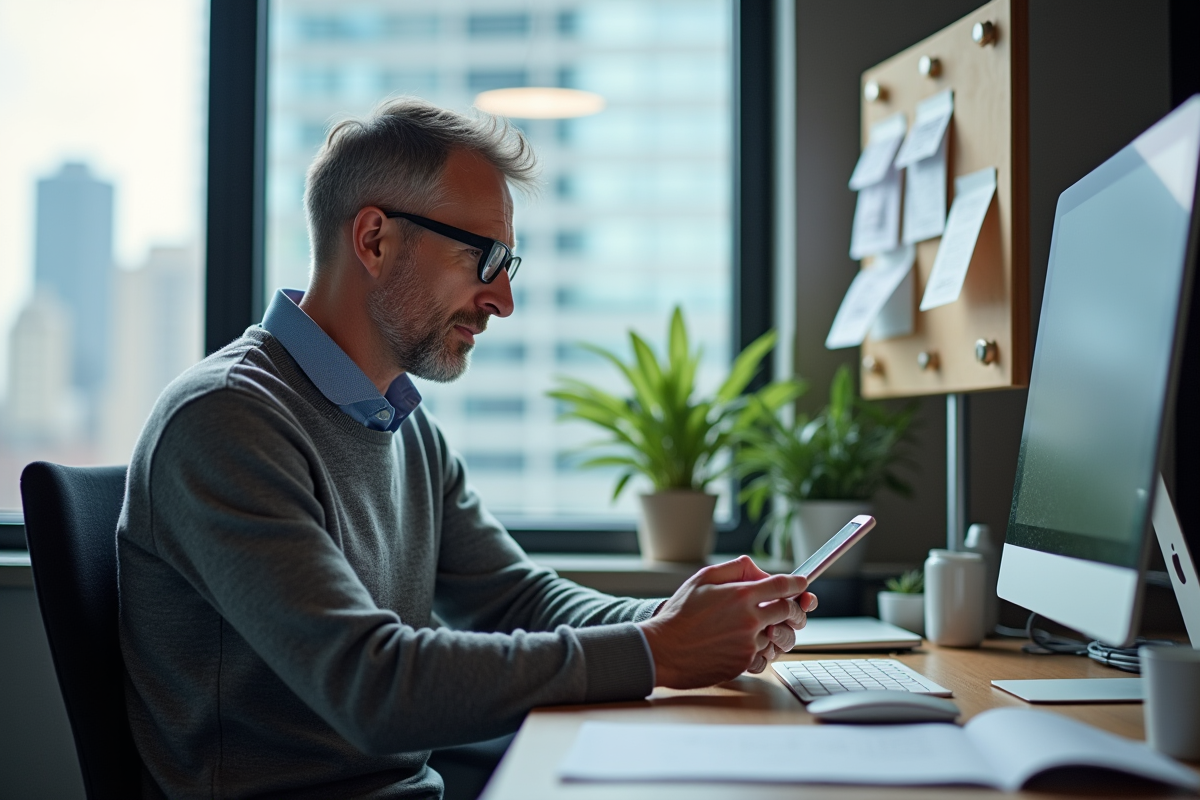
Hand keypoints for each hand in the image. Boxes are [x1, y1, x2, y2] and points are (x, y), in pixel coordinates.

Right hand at [638, 556, 817, 688]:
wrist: (664, 649)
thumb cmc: (680, 613)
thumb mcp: (703, 579)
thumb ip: (734, 569)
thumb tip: (756, 568)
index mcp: (741, 595)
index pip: (781, 585)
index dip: (796, 583)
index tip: (802, 584)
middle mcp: (750, 619)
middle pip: (788, 611)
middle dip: (793, 608)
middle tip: (786, 608)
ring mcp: (749, 643)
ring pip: (779, 636)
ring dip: (775, 631)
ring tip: (759, 628)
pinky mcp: (744, 663)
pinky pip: (765, 656)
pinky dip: (761, 651)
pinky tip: (745, 644)